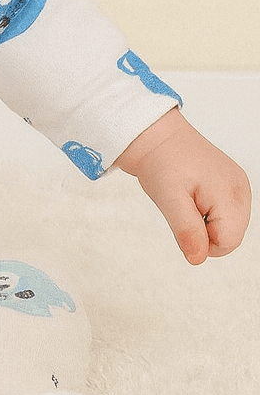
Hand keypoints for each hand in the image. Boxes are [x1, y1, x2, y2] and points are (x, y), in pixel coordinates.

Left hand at [116, 107, 251, 264]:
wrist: (155, 135)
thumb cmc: (160, 162)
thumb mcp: (168, 198)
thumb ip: (186, 229)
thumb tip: (198, 258)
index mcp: (230, 192)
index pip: (228, 242)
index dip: (202, 242)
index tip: (182, 220)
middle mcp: (241, 188)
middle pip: (232, 236)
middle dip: (205, 232)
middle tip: (183, 208)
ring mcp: (238, 184)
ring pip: (229, 226)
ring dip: (206, 222)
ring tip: (187, 199)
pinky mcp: (231, 183)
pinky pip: (225, 213)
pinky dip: (207, 212)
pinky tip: (193, 195)